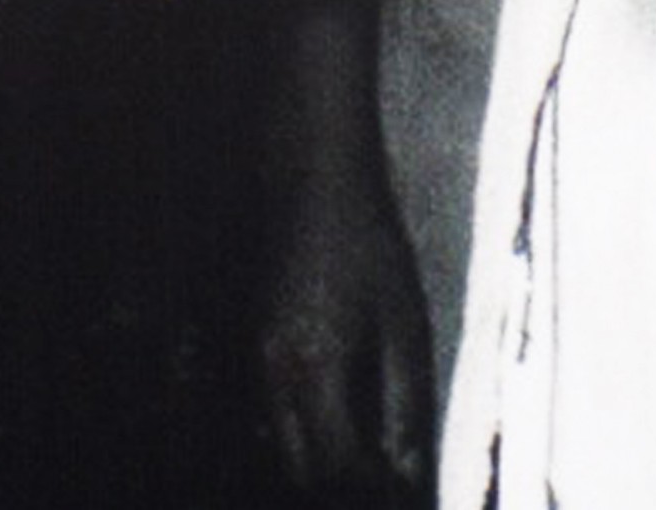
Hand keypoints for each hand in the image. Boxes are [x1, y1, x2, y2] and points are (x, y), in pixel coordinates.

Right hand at [260, 157, 432, 498]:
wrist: (310, 176)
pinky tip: (332, 413)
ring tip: (362, 446)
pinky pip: (263, 410)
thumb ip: (407, 410)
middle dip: (343, 482)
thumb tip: (411, 476)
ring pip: (275, 443)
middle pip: (299, 469)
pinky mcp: (244, 341)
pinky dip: (296, 430)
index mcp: (312, 371)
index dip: (376, 490)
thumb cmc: (365, 243)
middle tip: (384, 469)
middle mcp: (269, 373)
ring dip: (317, 459)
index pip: (339, 471)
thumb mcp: (403, 326)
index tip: (403, 486)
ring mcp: (248, 357)